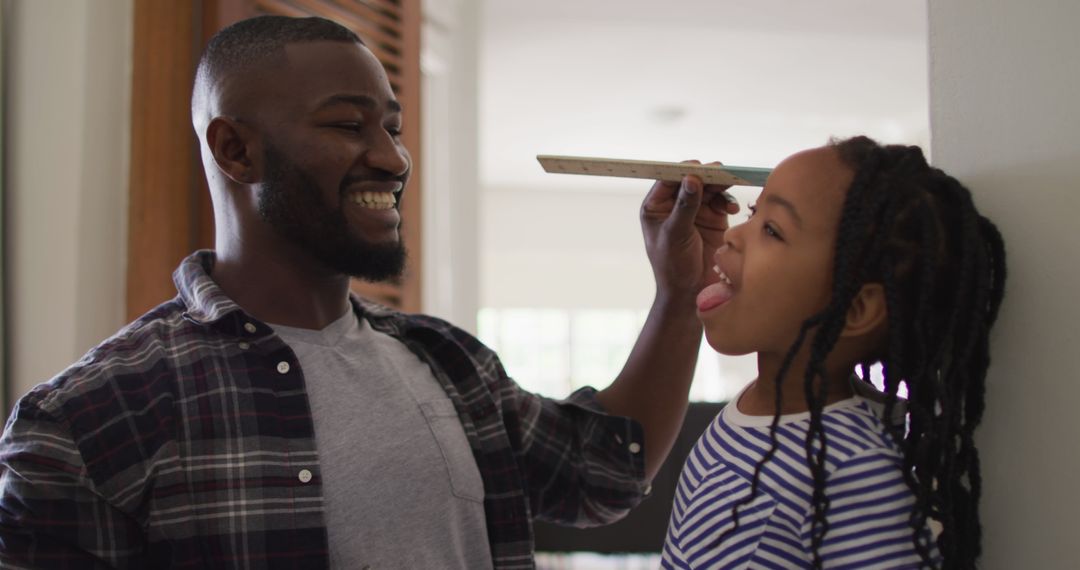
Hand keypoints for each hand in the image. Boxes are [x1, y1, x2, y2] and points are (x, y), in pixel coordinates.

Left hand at [640, 161, 739, 301]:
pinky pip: (722, 201)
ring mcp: (695, 210)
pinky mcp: (713, 218)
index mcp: (656, 206)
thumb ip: (685, 206)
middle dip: (706, 175)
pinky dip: (728, 201)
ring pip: (709, 188)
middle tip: (721, 172)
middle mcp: (675, 205)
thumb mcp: (676, 234)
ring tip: (729, 185)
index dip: (683, 171)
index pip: (668, 179)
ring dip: (720, 186)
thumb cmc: (673, 266)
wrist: (691, 291)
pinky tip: (731, 210)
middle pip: (691, 180)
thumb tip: (691, 179)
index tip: (698, 168)